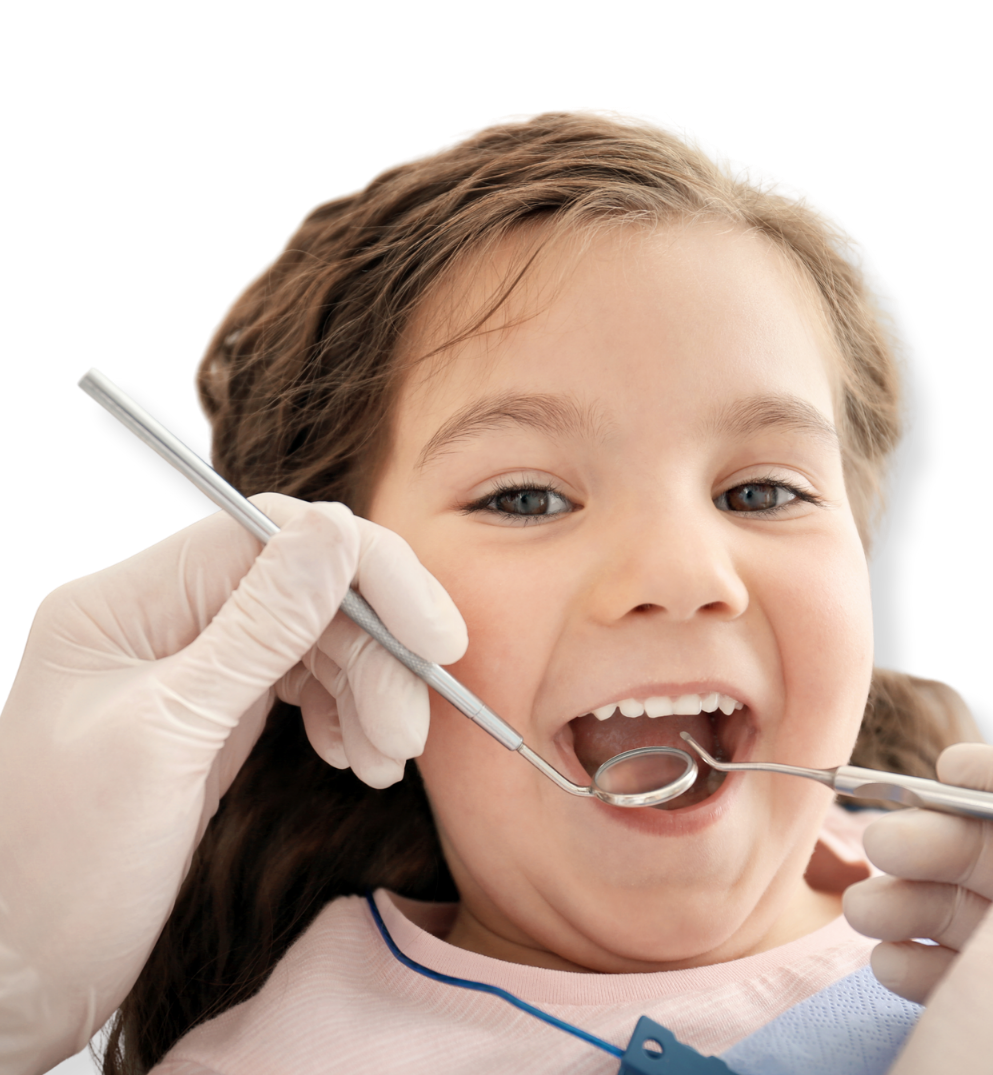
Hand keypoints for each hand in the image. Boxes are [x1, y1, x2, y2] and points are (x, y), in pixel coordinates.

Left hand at [0, 494, 466, 1074]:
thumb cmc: (64, 869)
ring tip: (384, 762)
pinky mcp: (215, 713)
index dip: (366, 572)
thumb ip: (259, 630)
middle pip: (305, 588)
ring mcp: (190, 665)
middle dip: (374, 654)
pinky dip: (346, 716)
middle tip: (408, 732)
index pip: (268, 537)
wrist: (24, 979)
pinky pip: (305, 683)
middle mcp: (159, 619)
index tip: (435, 639)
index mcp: (123, 604)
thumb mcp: (168, 742)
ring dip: (369, 692)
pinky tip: (354, 759)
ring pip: (316, 637)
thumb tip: (338, 530)